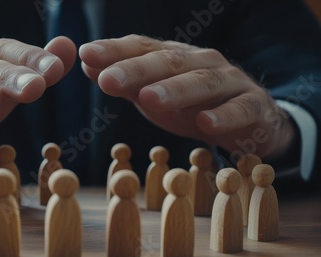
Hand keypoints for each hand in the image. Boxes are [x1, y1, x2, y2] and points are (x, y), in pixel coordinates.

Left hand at [79, 35, 295, 159]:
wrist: (251, 119)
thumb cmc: (193, 105)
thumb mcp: (155, 93)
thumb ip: (125, 81)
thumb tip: (86, 63)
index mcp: (174, 59)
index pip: (142, 48)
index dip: (115, 50)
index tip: (86, 54)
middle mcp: (201, 63)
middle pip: (169, 62)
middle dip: (137, 70)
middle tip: (108, 80)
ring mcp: (230, 82)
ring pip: (203, 82)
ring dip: (176, 90)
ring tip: (149, 99)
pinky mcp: (254, 105)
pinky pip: (241, 108)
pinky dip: (225, 116)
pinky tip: (205, 123)